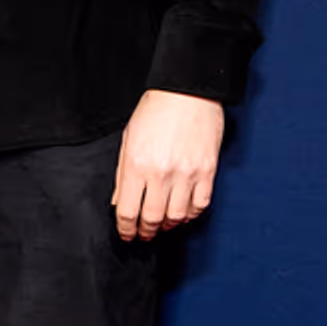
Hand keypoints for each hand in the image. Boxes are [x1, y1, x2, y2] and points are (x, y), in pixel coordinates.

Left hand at [112, 91, 223, 241]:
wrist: (188, 91)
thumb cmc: (155, 111)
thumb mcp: (128, 139)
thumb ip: (121, 174)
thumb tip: (118, 202)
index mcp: (136, 165)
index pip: (127, 210)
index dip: (126, 228)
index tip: (127, 234)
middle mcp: (161, 173)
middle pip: (152, 219)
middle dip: (146, 231)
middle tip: (144, 233)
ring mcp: (187, 173)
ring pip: (177, 216)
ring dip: (168, 225)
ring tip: (163, 223)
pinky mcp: (207, 171)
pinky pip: (200, 205)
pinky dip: (190, 214)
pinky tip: (183, 212)